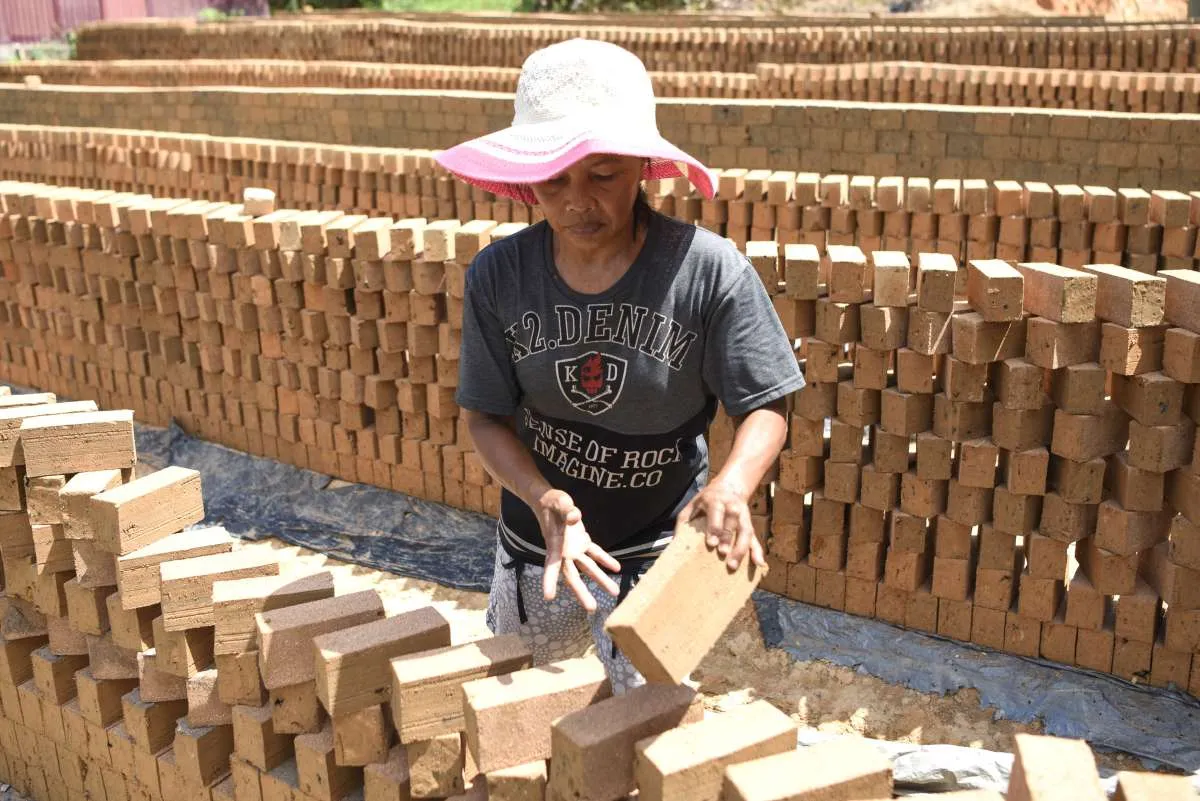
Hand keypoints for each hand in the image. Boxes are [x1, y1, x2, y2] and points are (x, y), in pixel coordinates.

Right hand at [535, 489, 620, 611]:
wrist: (550, 501)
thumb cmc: (552, 502)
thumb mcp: (558, 501)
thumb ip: (566, 509)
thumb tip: (575, 517)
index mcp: (555, 544)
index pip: (551, 565)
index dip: (549, 580)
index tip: (548, 597)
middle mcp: (564, 552)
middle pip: (572, 575)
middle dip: (581, 592)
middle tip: (592, 608)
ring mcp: (573, 548)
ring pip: (587, 568)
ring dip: (600, 579)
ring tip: (614, 592)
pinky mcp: (582, 542)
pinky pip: (595, 554)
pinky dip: (605, 560)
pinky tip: (616, 569)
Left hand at [679, 479, 766, 571]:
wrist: (730, 487)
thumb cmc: (706, 501)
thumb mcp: (693, 505)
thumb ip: (684, 521)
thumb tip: (675, 542)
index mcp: (716, 501)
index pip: (716, 514)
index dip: (715, 528)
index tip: (711, 543)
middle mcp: (732, 508)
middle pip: (732, 523)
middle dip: (728, 539)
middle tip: (723, 554)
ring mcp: (743, 517)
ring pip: (746, 532)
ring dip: (742, 549)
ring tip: (734, 564)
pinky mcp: (750, 525)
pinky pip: (755, 539)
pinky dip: (758, 551)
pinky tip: (759, 564)